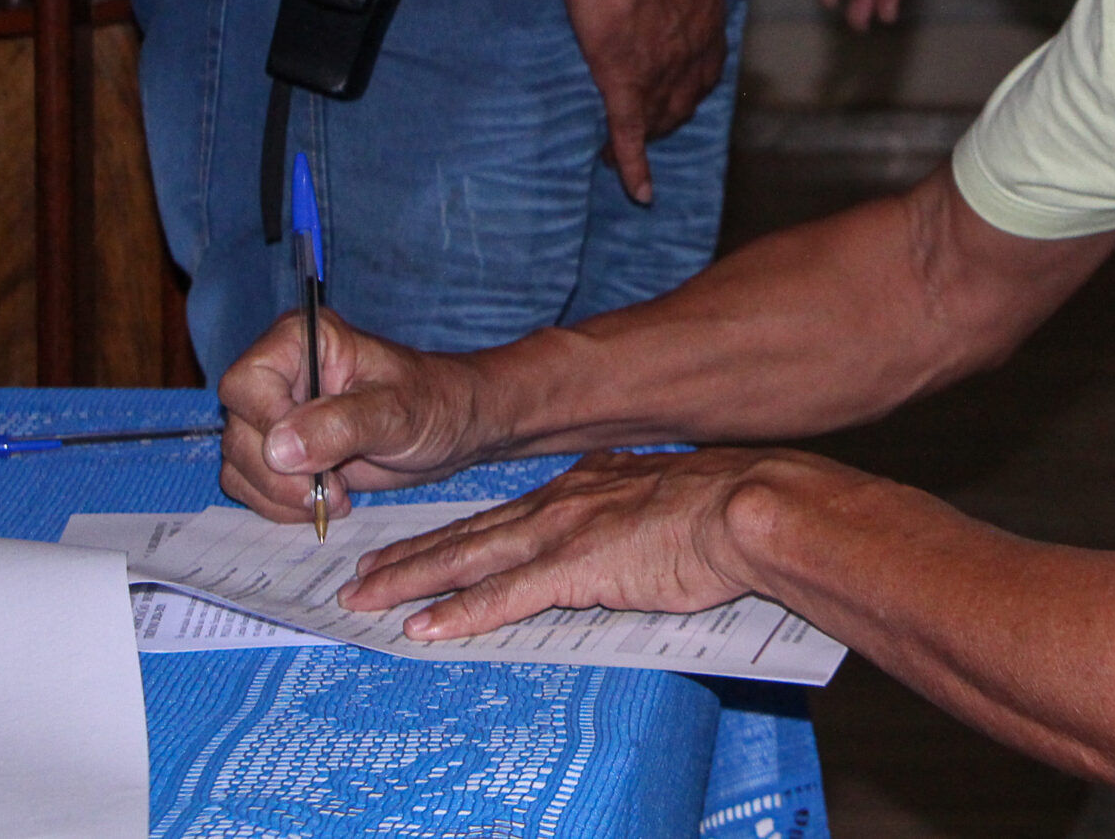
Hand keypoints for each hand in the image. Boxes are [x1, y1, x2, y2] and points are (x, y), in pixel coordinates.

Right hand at [217, 308, 492, 523]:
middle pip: (238, 430)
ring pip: (239, 462)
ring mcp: (276, 414)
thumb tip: (278, 449)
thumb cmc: (434, 402)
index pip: (246, 383)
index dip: (267, 425)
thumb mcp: (395, 412)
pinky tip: (324, 503)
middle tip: (328, 491)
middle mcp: (279, 373)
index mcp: (301, 340)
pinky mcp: (281, 451)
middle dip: (278, 473)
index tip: (305, 458)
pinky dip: (279, 504)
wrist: (452, 429)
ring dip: (279, 495)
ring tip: (335, 497)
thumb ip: (339, 425)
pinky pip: (250, 484)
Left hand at [338, 447, 798, 639]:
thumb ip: (632, 528)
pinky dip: (458, 613)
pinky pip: (503, 596)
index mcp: (585, 487)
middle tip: (364, 576)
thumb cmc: (725, 513)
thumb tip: (627, 552)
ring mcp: (564, 532)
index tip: (419, 549)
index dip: (456, 536)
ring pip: (470, 558)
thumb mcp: (665, 510)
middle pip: (471, 534)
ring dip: (412, 580)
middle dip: (412, 557)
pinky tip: (423, 627)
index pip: (504, 517)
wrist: (750, 505)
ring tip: (367, 598)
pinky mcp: (576, 567)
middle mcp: (562, 502)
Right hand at [562, 0, 771, 203]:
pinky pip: (630, 132)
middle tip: (656, 124)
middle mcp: (690, 55)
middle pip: (686, 98)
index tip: (685, 83)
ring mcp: (657, 72)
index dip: (696, 77)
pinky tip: (638, 191)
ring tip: (634, 150)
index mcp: (708, 23)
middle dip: (673, 114)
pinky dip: (635, 165)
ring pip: (659, 118)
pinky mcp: (622, 80)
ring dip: (651, 137)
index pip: (708, 64)